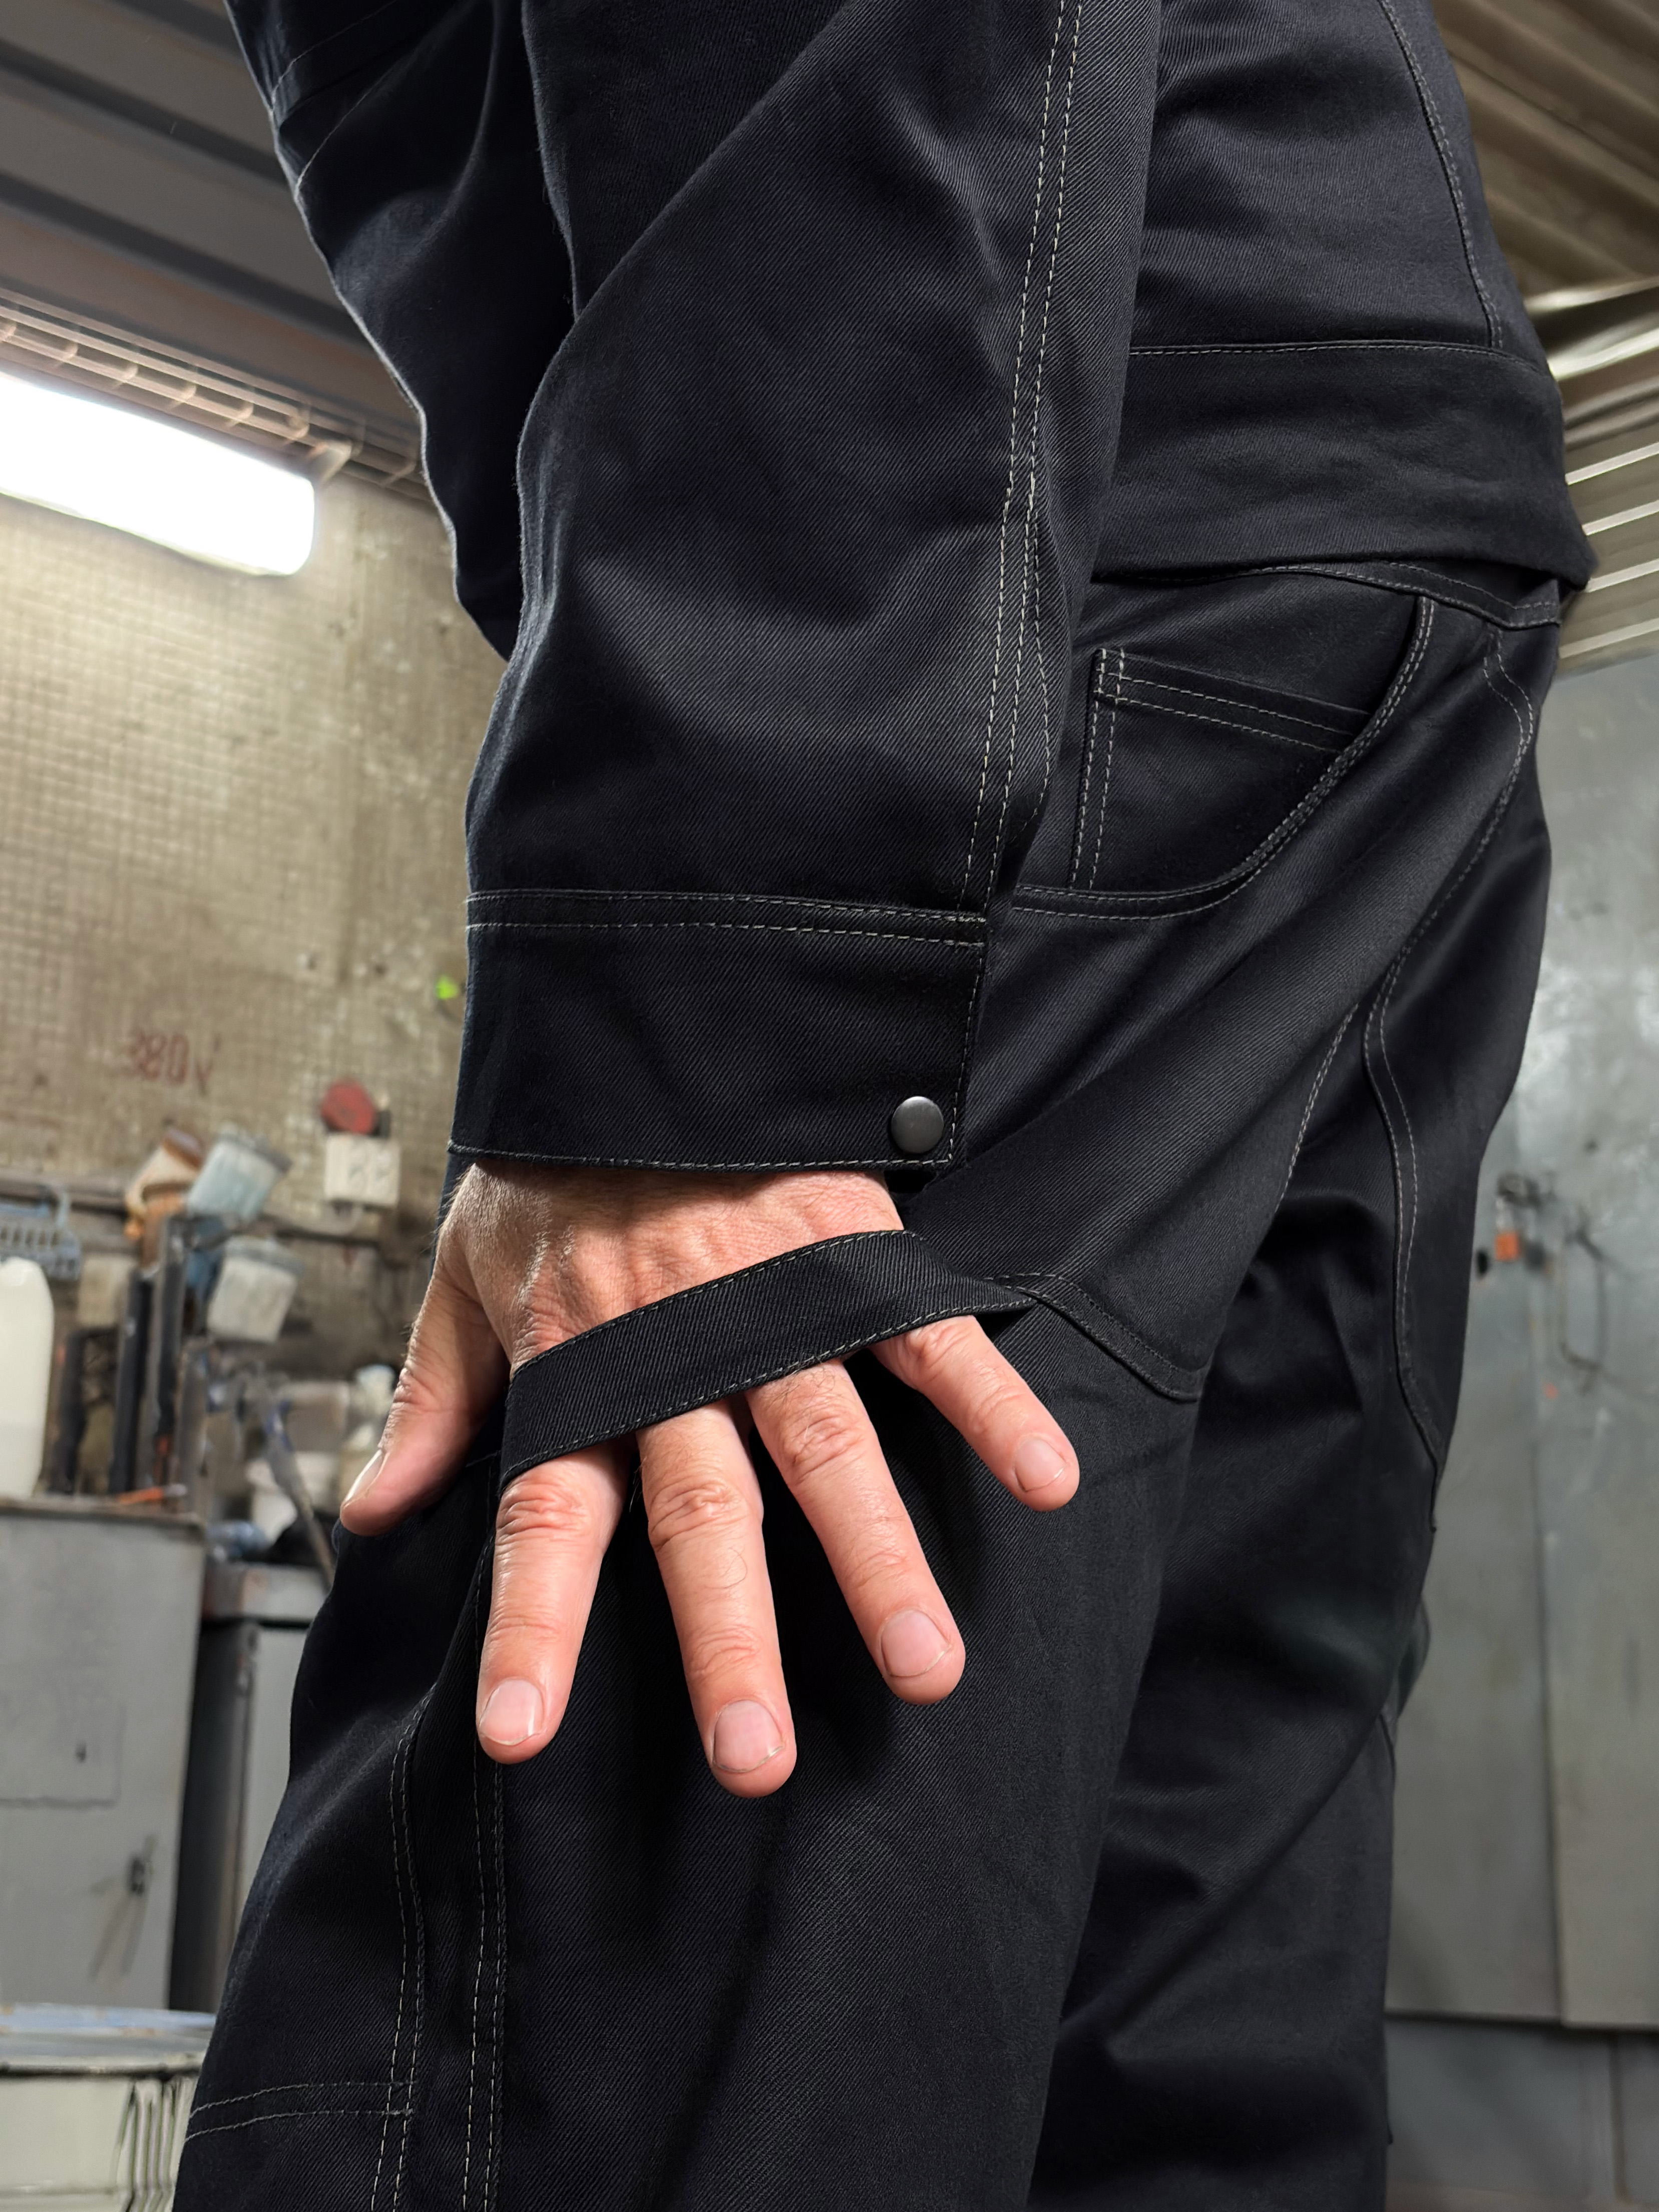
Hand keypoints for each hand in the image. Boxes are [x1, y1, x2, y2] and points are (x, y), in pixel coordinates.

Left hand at [341, 1163, 1077, 1795]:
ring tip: (928, 1665)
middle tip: (758, 1757)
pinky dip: (988, 1406)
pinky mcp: (851, 1257)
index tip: (520, 1734)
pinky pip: (927, 1340)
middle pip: (702, 1514)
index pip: (544, 1517)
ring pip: (826, 1450)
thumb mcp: (462, 1278)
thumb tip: (369, 1516)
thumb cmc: (551, 1176)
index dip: (533, 1625)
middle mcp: (675, 1357)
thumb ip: (428, 1403)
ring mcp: (772, 1309)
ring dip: (877, 1559)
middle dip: (729, 1635)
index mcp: (581, 1370)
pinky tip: (1046, 1479)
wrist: (635, 1039)